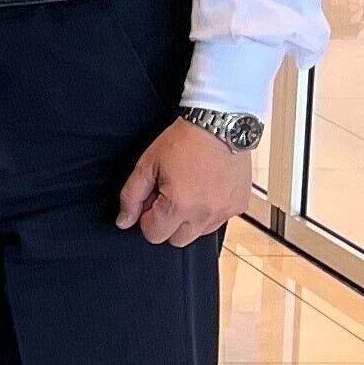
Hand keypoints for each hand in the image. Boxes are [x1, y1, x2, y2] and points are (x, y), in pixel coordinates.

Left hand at [117, 117, 255, 245]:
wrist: (220, 124)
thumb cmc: (184, 140)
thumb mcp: (148, 164)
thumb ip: (132, 196)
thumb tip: (124, 221)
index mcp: (179, 204)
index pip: (154, 235)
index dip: (147, 218)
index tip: (152, 199)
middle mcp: (204, 213)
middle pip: (177, 240)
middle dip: (168, 223)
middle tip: (169, 196)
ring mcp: (225, 211)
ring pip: (199, 233)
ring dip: (190, 220)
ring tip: (189, 191)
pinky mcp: (239, 205)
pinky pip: (219, 221)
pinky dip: (210, 211)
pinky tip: (207, 189)